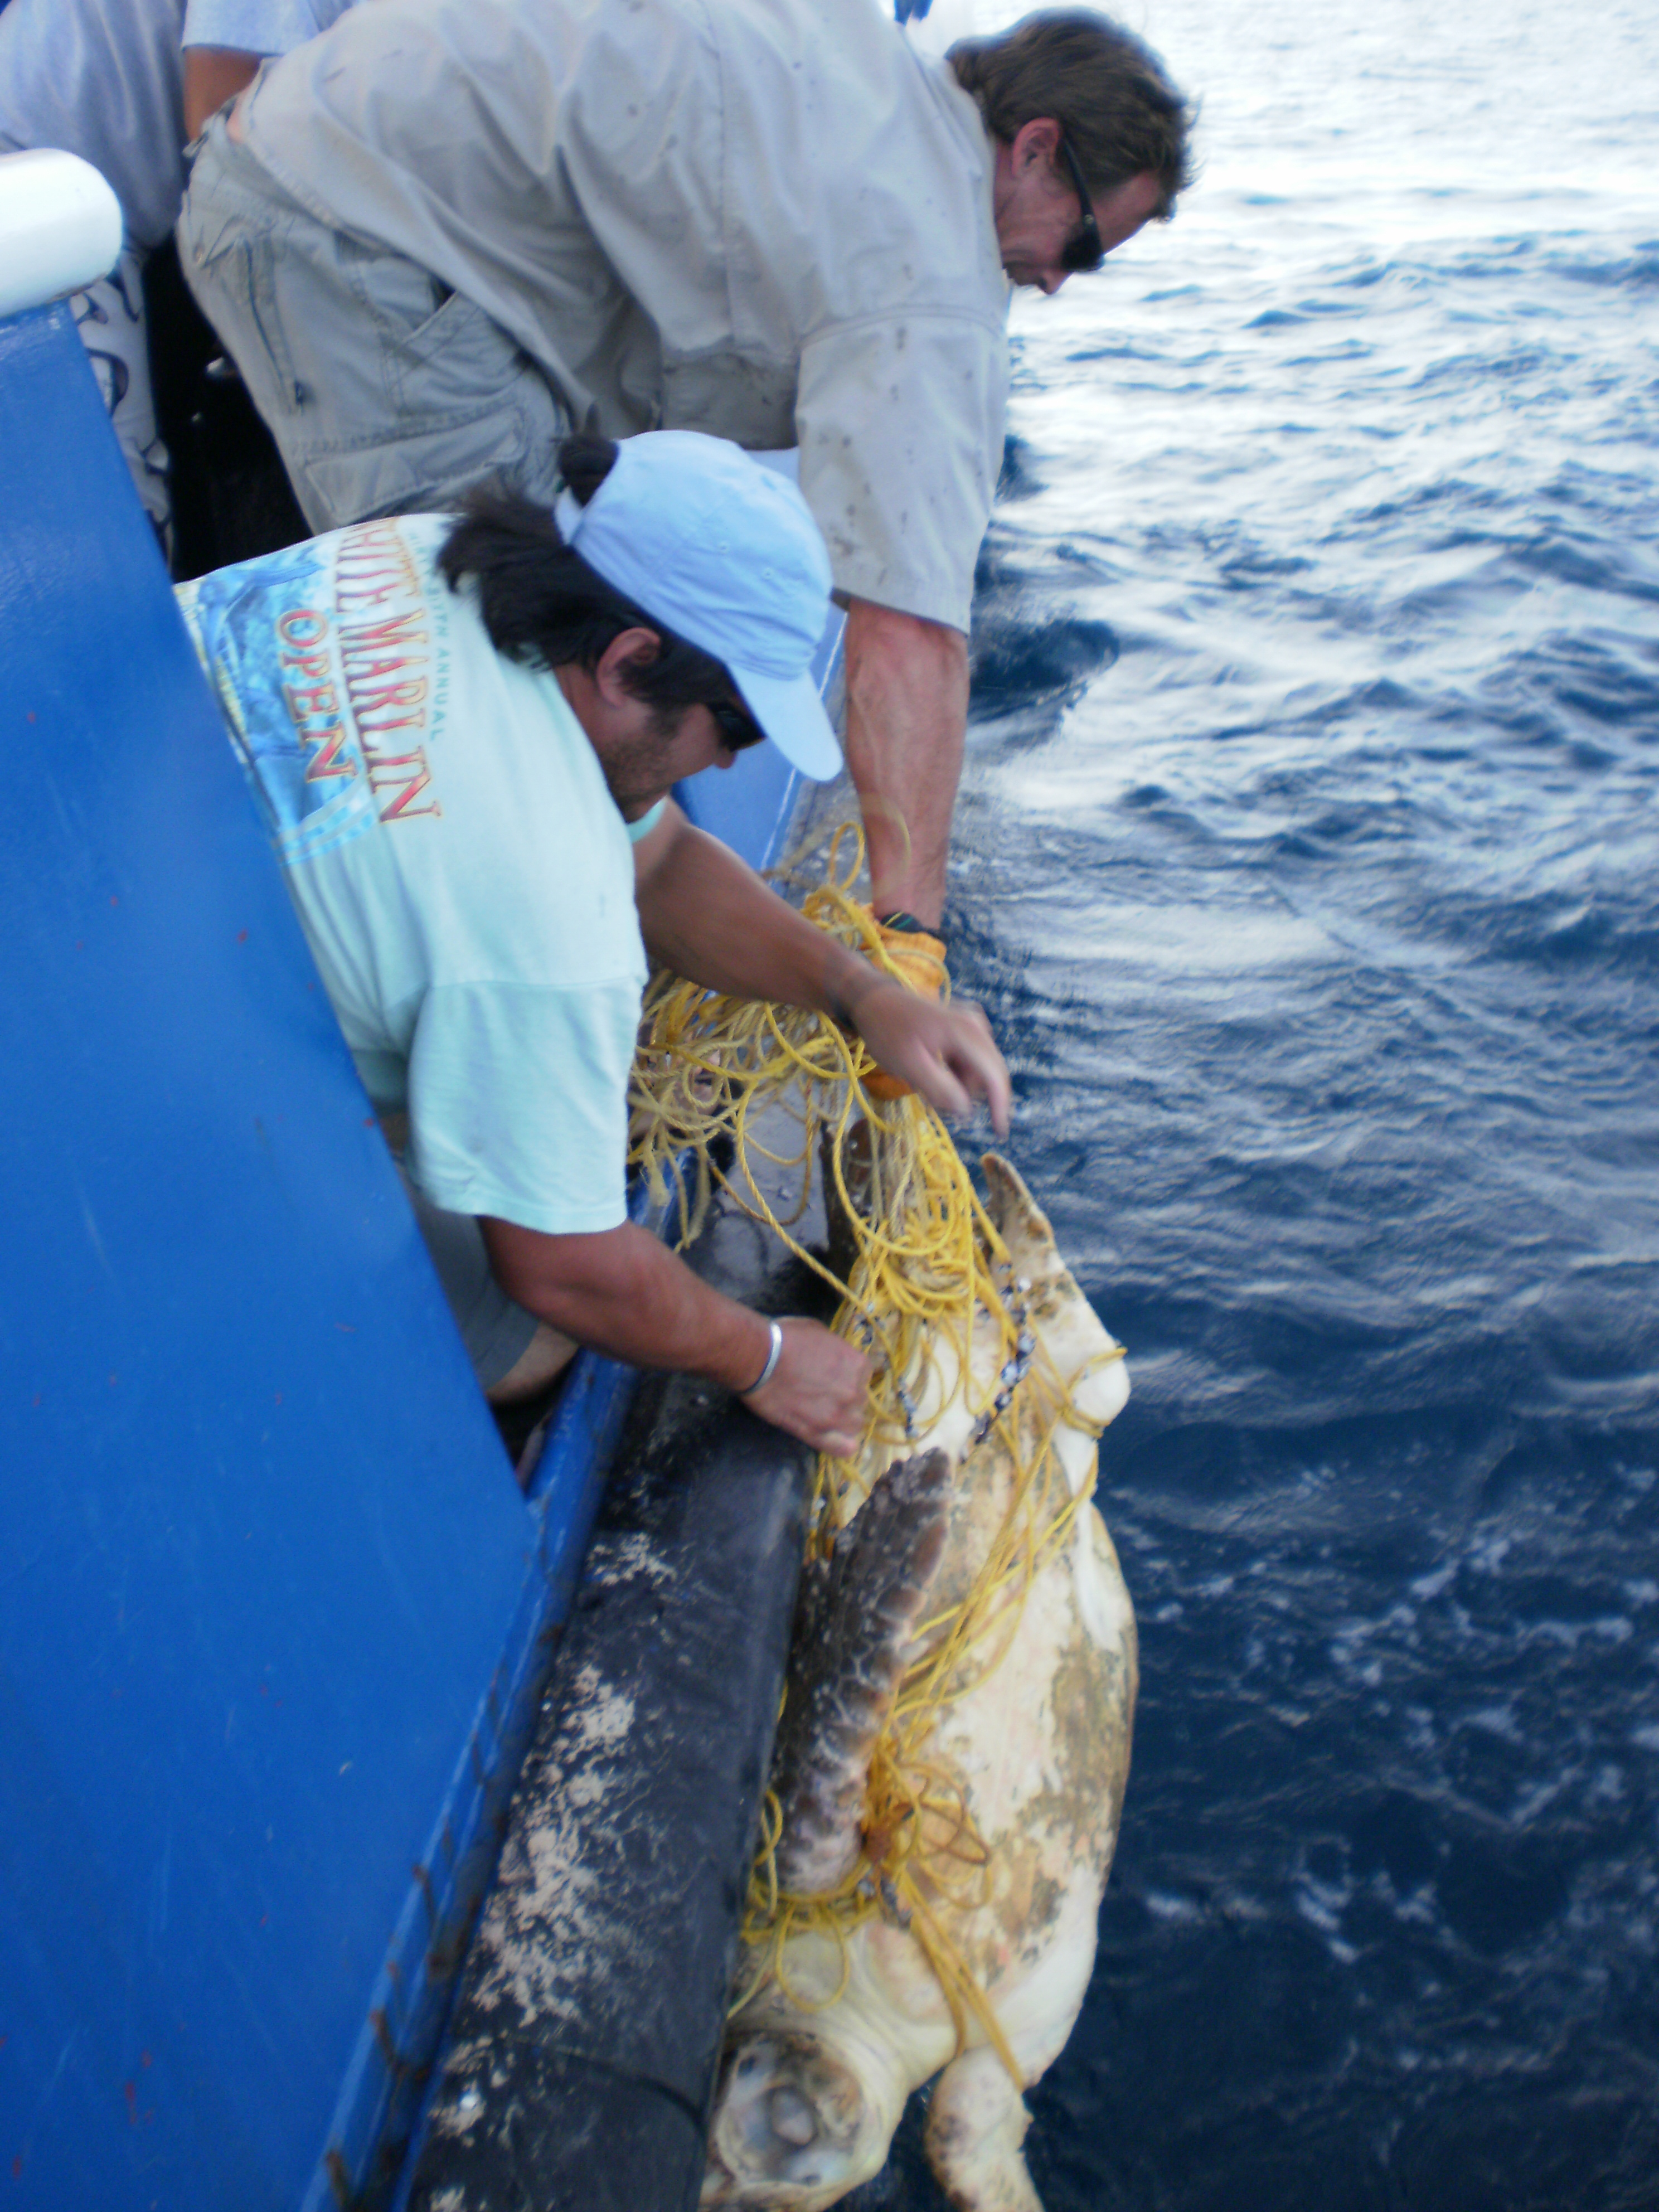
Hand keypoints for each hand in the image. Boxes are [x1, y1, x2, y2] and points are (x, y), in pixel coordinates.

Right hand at [741, 1317, 870, 1456]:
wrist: (758, 1358)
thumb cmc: (786, 1338)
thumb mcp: (820, 1332)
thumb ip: (836, 1350)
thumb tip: (837, 1358)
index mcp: (858, 1364)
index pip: (864, 1376)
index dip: (848, 1376)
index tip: (833, 1375)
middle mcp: (854, 1392)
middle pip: (860, 1401)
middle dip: (845, 1397)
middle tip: (823, 1393)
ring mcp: (838, 1415)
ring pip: (854, 1425)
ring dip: (842, 1419)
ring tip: (822, 1413)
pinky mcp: (818, 1433)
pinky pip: (843, 1449)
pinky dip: (842, 1446)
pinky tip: (833, 1438)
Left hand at [846, 978, 1011, 1135]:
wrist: (874, 1000)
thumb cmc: (887, 1032)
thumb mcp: (909, 1065)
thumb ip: (939, 1088)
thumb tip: (965, 1109)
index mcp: (966, 1032)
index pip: (994, 1075)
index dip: (999, 1106)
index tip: (999, 1132)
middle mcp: (976, 1025)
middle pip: (988, 1073)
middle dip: (966, 1094)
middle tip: (932, 1098)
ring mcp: (972, 1024)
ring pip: (978, 1069)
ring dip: (958, 1084)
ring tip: (925, 1081)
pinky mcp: (965, 1028)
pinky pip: (969, 1060)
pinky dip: (954, 1073)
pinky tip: (932, 1071)